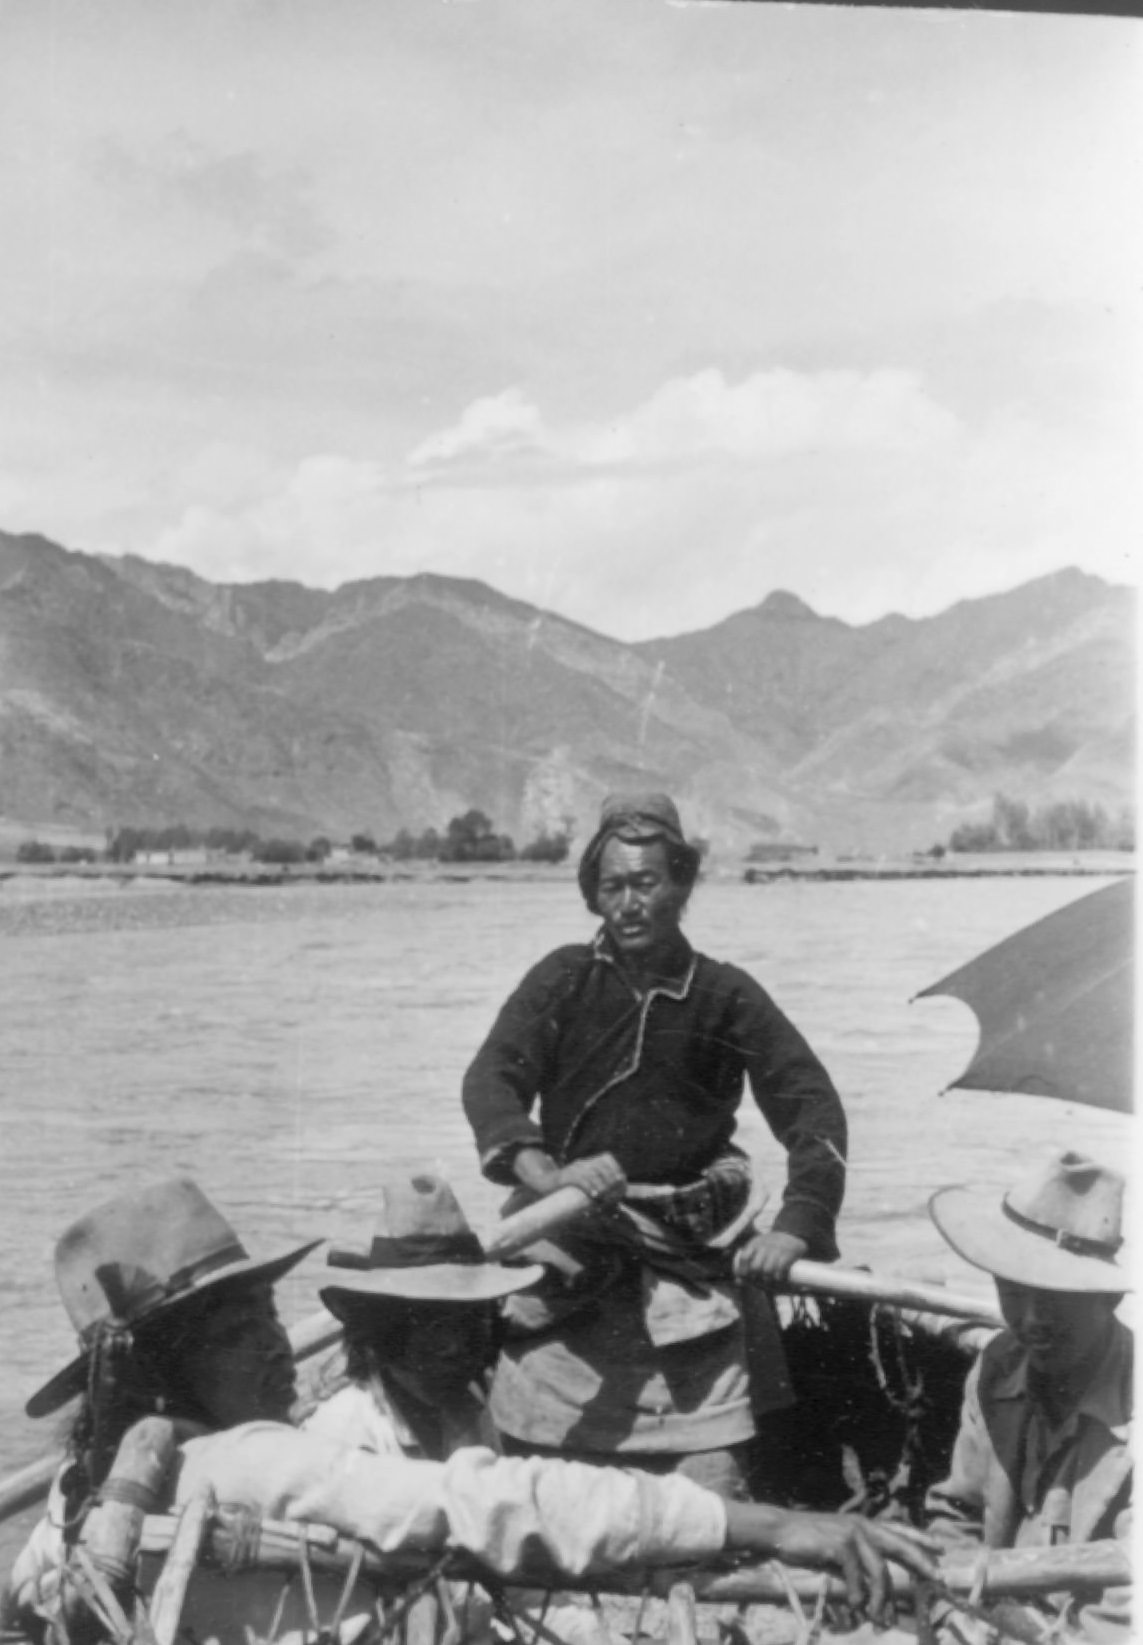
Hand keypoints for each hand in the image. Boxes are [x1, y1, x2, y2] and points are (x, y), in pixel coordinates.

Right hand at [555, 1153, 626, 1206]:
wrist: (544, 1183)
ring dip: (602, 1187)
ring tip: (606, 1198)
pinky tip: (594, 1196)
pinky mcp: (566, 1177)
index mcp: (588, 1162)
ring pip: (593, 1174)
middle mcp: (582, 1163)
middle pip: (602, 1168)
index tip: (622, 1182)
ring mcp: (574, 1169)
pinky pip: (581, 1180)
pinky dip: (589, 1188)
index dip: (616, 1169)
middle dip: (611, 1181)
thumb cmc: (566, 1187)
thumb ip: (595, 1185)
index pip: (607, 1158)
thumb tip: (613, 1199)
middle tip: (615, 1195)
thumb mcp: (582, 1181)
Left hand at [733, 1228, 807, 1282]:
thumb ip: (747, 1261)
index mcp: (754, 1244)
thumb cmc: (769, 1245)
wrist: (790, 1233)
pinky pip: (780, 1268)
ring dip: (767, 1279)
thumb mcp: (757, 1247)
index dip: (742, 1270)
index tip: (744, 1278)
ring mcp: (776, 1250)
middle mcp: (764, 1246)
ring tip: (768, 1281)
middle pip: (755, 1266)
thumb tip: (737, 1282)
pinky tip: (778, 1278)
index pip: (744, 1258)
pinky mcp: (787, 1254)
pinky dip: (778, 1276)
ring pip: (767, 1269)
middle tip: (757, 1281)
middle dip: (755, 1276)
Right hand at [768, 1510, 939, 1622]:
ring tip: (878, 1620)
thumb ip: (857, 1564)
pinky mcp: (839, 1544)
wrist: (780, 1531)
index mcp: (863, 1524)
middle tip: (938, 1578)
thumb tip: (873, 1593)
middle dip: (921, 1562)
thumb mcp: (838, 1549)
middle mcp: (862, 1525)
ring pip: (880, 1570)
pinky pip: (857, 1577)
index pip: (898, 1529)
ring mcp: (851, 1533)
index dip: (920, 1537)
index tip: (941, 1548)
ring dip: (882, 1600)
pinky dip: (858, 1596)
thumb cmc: (809, 1542)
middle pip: (899, 1545)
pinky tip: (855, 1607)